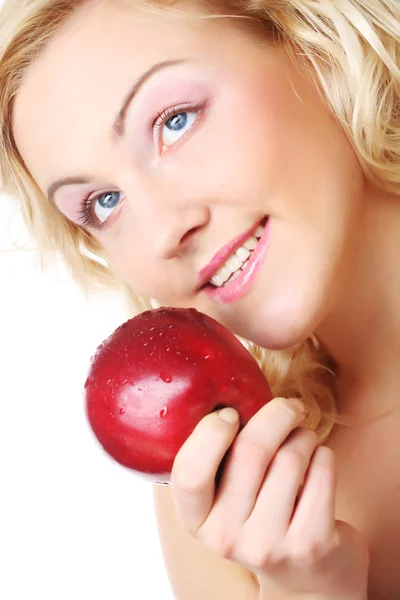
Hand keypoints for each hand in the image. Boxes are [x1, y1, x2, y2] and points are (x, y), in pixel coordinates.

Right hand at [170, 397, 369, 598]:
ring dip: (304, 436)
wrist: (306, 575)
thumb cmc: (263, 513)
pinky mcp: (310, 544)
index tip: (231, 414)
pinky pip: (322, 470)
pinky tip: (319, 463)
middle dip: (276, 414)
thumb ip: (220, 456)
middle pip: (250, 452)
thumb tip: (231, 394)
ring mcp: (268, 545)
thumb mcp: (227, 495)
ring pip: (291, 457)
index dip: (210, 433)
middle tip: (289, 406)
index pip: (189, 473)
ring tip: (304, 442)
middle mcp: (226, 537)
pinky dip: (324, 454)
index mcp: (196, 519)